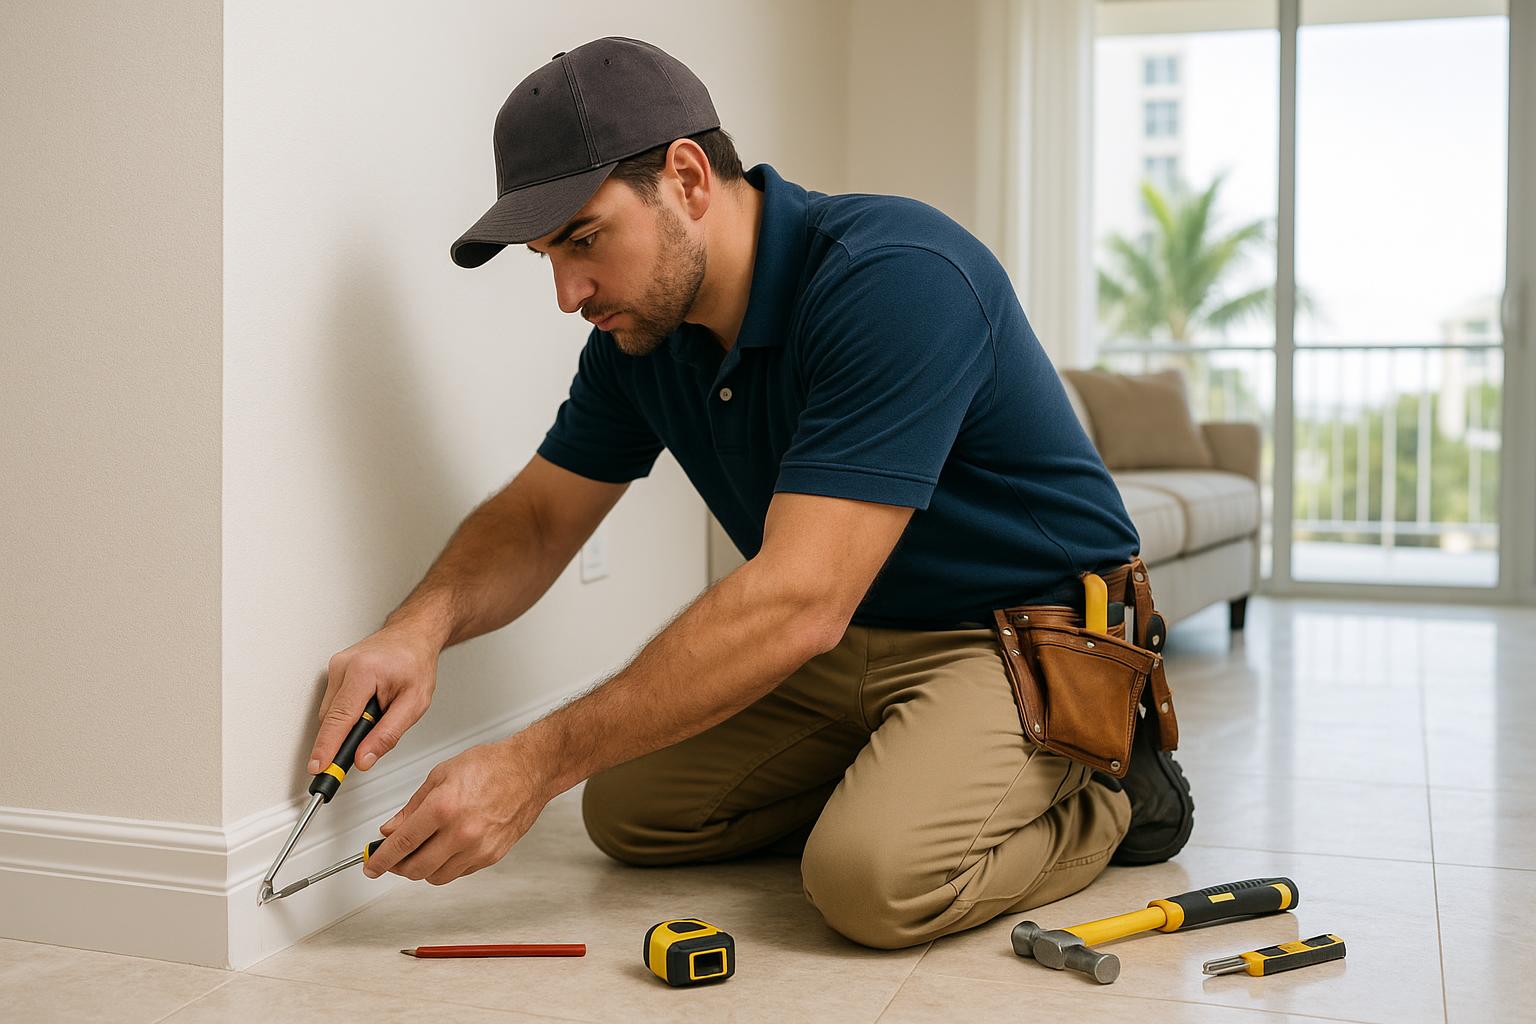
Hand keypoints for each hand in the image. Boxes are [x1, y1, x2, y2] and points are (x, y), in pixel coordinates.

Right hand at [308, 625, 438, 776]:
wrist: (413, 635)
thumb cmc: (416, 663)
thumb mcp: (414, 703)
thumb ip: (388, 734)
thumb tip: (364, 758)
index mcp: (364, 671)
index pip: (340, 718)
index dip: (326, 747)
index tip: (318, 767)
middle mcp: (344, 666)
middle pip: (331, 718)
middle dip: (343, 739)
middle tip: (361, 751)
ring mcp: (336, 666)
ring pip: (331, 712)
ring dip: (348, 724)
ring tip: (376, 714)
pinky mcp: (335, 670)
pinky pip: (334, 702)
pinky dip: (347, 713)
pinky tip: (366, 708)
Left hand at [363, 738, 548, 884]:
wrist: (529, 770)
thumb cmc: (491, 766)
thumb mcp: (441, 775)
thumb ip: (412, 807)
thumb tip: (391, 829)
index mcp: (443, 808)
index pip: (401, 845)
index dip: (380, 859)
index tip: (371, 866)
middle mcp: (461, 832)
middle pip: (416, 868)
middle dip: (398, 868)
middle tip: (391, 860)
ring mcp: (478, 848)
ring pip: (436, 877)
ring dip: (422, 869)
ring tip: (420, 853)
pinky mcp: (491, 856)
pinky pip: (459, 873)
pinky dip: (446, 866)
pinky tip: (445, 850)